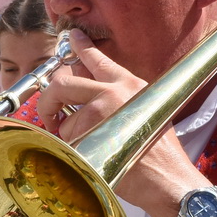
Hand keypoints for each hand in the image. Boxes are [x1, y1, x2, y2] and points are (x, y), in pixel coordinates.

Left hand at [37, 29, 204, 216]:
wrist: (167, 177)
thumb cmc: (159, 153)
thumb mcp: (145, 111)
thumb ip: (118, 96)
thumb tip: (88, 90)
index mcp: (129, 83)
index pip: (97, 58)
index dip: (79, 47)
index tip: (70, 38)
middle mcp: (114, 90)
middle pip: (63, 80)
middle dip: (49, 98)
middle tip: (50, 112)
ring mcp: (101, 108)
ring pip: (64, 115)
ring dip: (67, 133)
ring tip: (87, 146)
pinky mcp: (90, 130)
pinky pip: (66, 136)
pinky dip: (71, 148)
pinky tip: (91, 155)